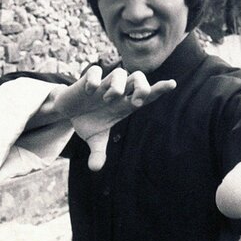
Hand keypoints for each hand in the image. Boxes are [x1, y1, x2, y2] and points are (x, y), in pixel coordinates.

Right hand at [50, 66, 175, 169]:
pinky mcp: (88, 79)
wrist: (68, 110)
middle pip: (139, 77)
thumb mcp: (94, 138)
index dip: (160, 89)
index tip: (172, 84)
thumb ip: (98, 152)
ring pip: (120, 73)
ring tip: (106, 99)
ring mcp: (103, 83)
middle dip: (142, 87)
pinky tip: (89, 90)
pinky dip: (93, 79)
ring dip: (117, 86)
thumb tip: (95, 169)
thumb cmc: (89, 121)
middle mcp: (118, 92)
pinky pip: (94, 71)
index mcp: (125, 104)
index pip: (147, 94)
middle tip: (135, 101)